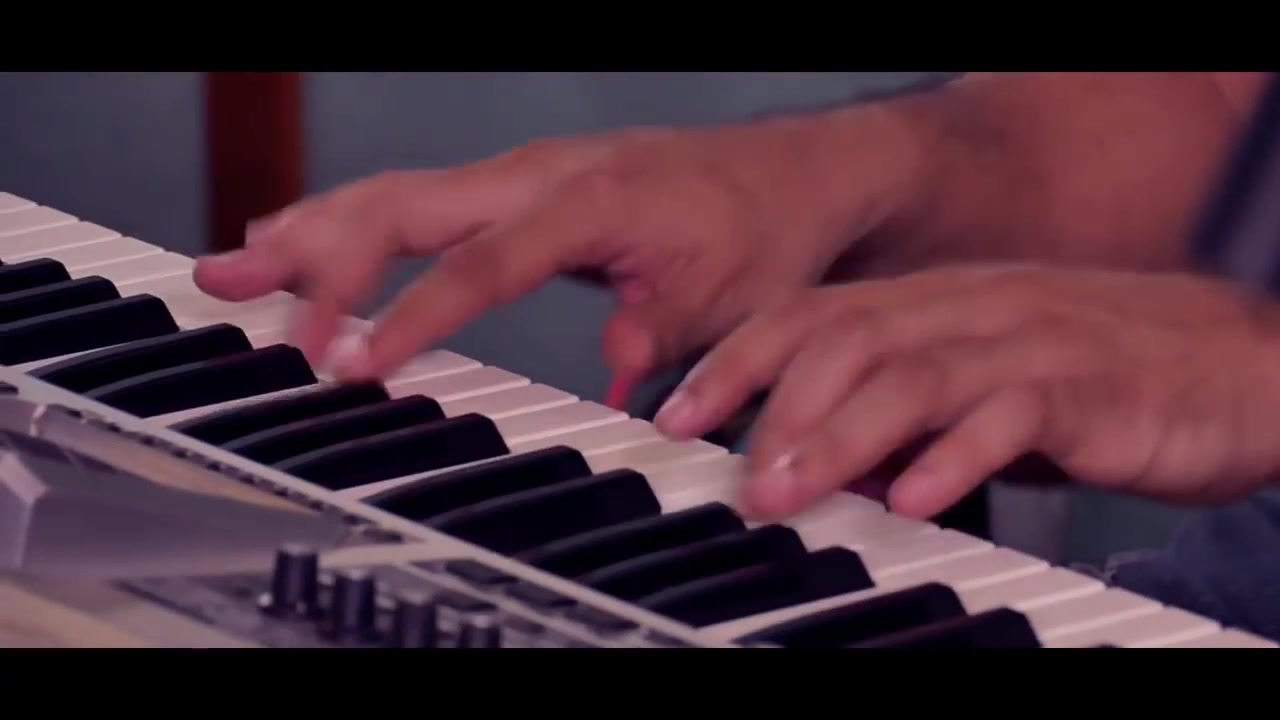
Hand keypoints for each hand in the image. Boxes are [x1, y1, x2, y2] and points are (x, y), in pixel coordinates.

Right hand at [191, 109, 921, 401]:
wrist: (793, 173)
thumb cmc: (762, 231)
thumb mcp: (730, 299)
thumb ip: (661, 336)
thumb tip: (615, 387)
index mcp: (589, 200)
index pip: (481, 265)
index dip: (412, 315)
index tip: (349, 360)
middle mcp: (541, 175)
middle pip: (408, 204)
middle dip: (317, 250)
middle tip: (238, 288)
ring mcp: (524, 173)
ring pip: (399, 191)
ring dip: (313, 226)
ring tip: (233, 262)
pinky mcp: (520, 186)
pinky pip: (422, 197)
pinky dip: (355, 219)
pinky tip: (304, 239)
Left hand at [654, 264, 1279, 520]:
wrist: (1234, 363)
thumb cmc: (1101, 375)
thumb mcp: (982, 389)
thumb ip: (905, 415)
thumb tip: (823, 462)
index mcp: (937, 303)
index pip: (814, 316)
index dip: (738, 361)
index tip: (677, 414)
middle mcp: (971, 308)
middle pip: (848, 341)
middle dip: (773, 408)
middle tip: (732, 477)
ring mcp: (1029, 341)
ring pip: (913, 375)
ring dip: (839, 436)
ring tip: (789, 488)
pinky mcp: (1088, 386)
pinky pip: (1011, 415)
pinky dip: (954, 457)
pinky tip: (914, 499)